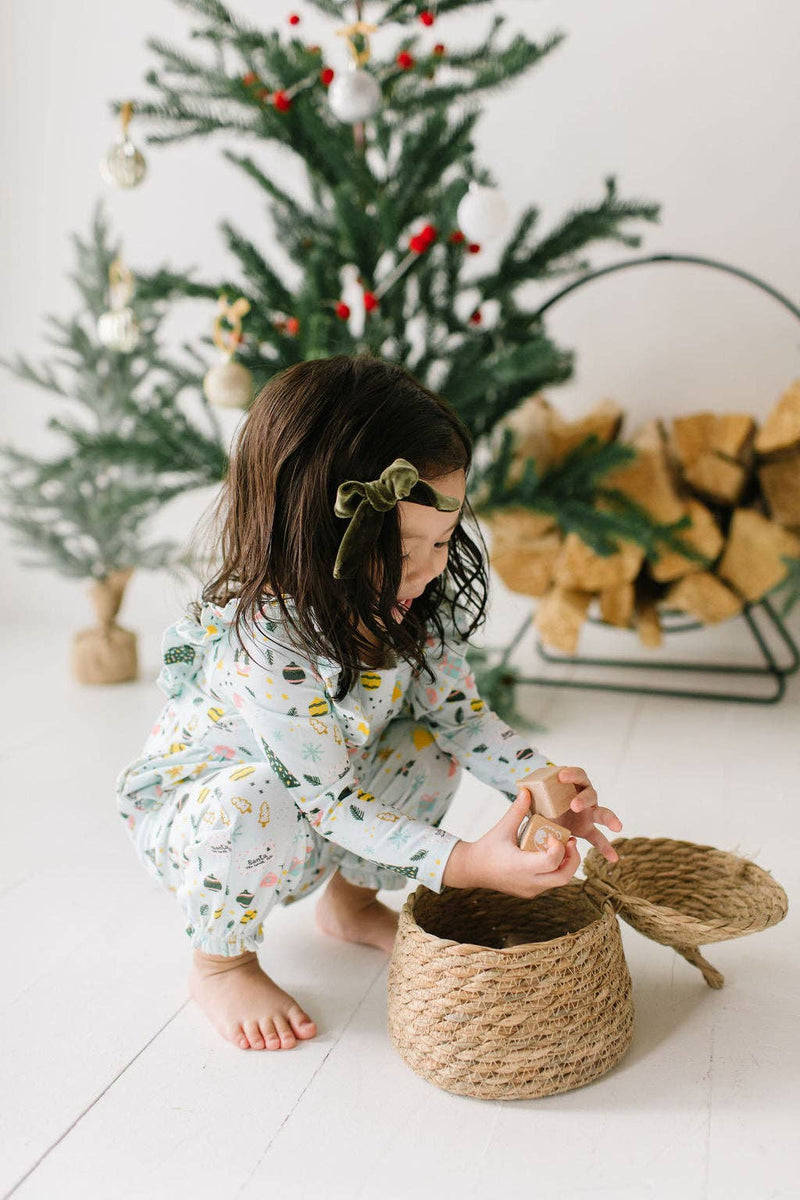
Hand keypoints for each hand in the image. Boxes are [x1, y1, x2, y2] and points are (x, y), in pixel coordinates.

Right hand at [442, 791, 581, 898]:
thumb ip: (517, 810)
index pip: (551, 862)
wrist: (472, 869)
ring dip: (565, 864)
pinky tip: (550, 855)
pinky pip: (550, 883)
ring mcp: (530, 890)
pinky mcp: (529, 892)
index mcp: (521, 866)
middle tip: (571, 842)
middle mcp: (528, 882)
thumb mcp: (502, 828)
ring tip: (562, 847)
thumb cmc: (486, 848)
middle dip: (572, 859)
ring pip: (559, 881)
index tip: (554, 836)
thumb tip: (526, 790)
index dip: (559, 848)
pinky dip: (555, 870)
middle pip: (563, 877)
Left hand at [519, 766, 621, 863]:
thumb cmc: (539, 806)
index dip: (572, 774)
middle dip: (585, 799)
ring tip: (616, 827)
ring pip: (602, 813)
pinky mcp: (587, 829)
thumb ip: (529, 798)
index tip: (561, 776)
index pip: (577, 776)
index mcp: (572, 786)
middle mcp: (583, 798)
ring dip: (609, 818)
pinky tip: (613, 859)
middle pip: (590, 794)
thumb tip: (523, 791)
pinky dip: (607, 848)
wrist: (538, 824)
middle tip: (575, 806)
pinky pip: (599, 839)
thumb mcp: (533, 802)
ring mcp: (587, 814)